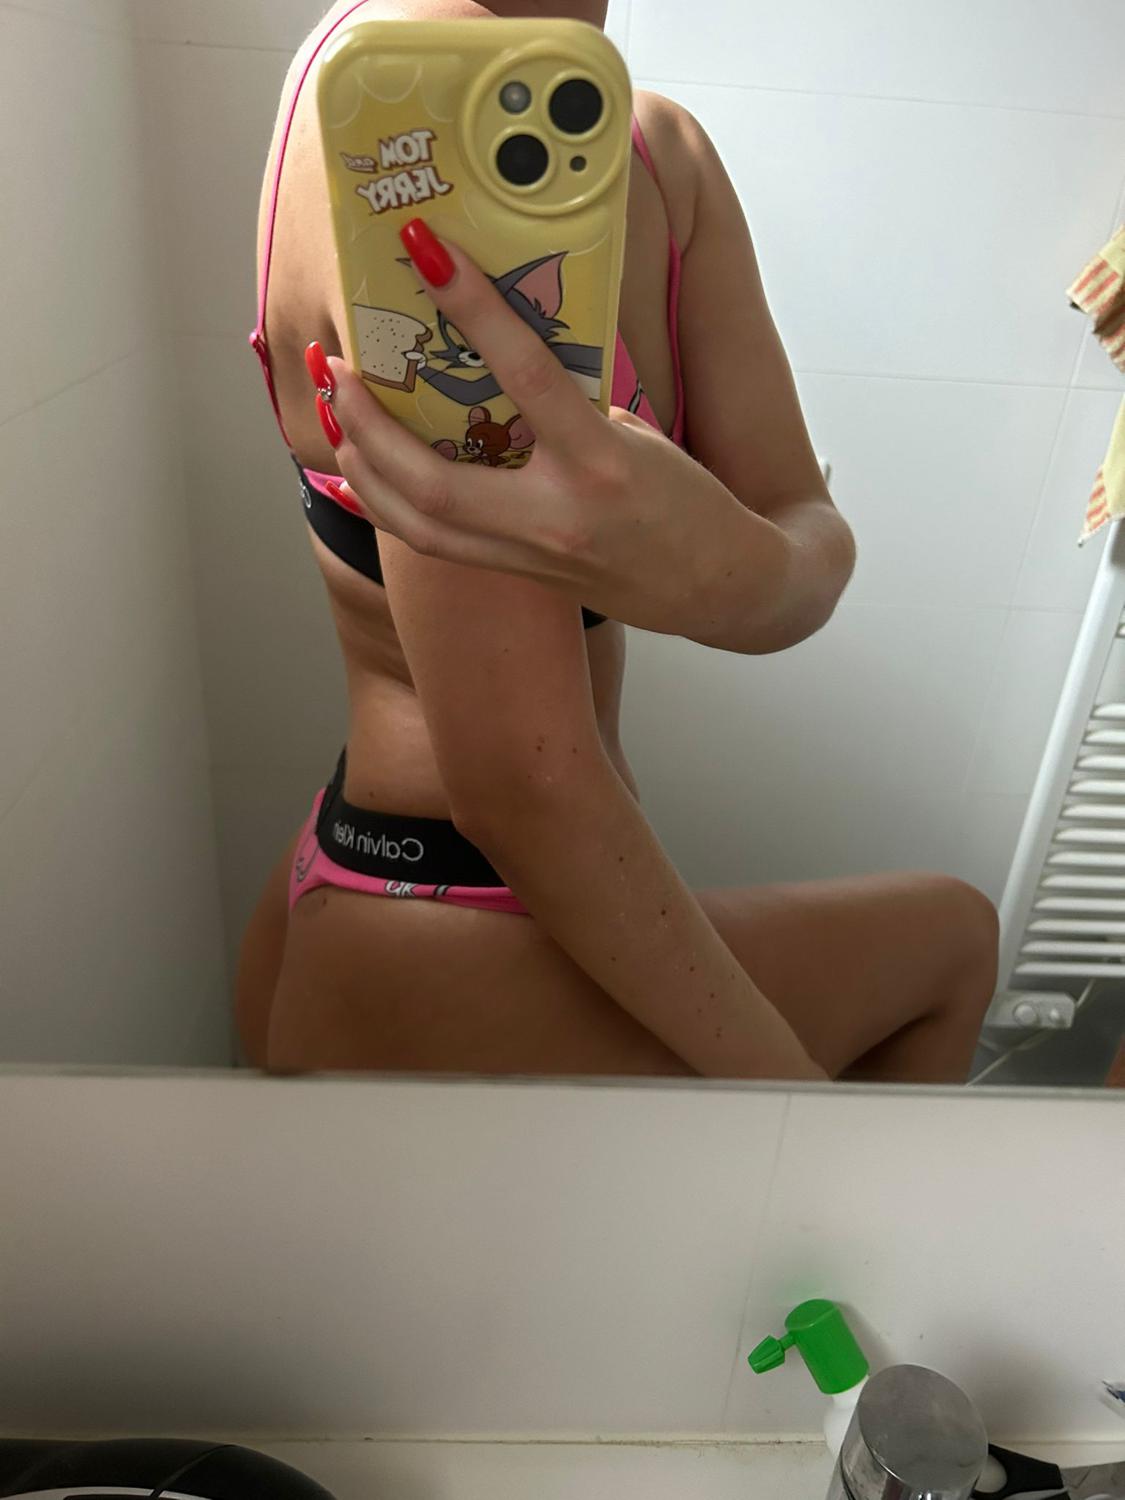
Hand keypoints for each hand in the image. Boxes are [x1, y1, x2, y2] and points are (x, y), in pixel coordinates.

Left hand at [321, 220, 761, 635]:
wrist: (719, 584)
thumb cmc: (686, 501)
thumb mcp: (638, 436)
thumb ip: (571, 408)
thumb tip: (501, 367)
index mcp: (601, 464)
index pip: (526, 375)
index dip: (472, 308)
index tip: (426, 249)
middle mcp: (558, 518)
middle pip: (433, 480)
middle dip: (369, 421)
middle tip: (335, 365)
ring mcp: (532, 555)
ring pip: (417, 522)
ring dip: (362, 466)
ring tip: (335, 413)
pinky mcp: (520, 573)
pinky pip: (435, 542)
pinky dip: (388, 503)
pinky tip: (361, 470)